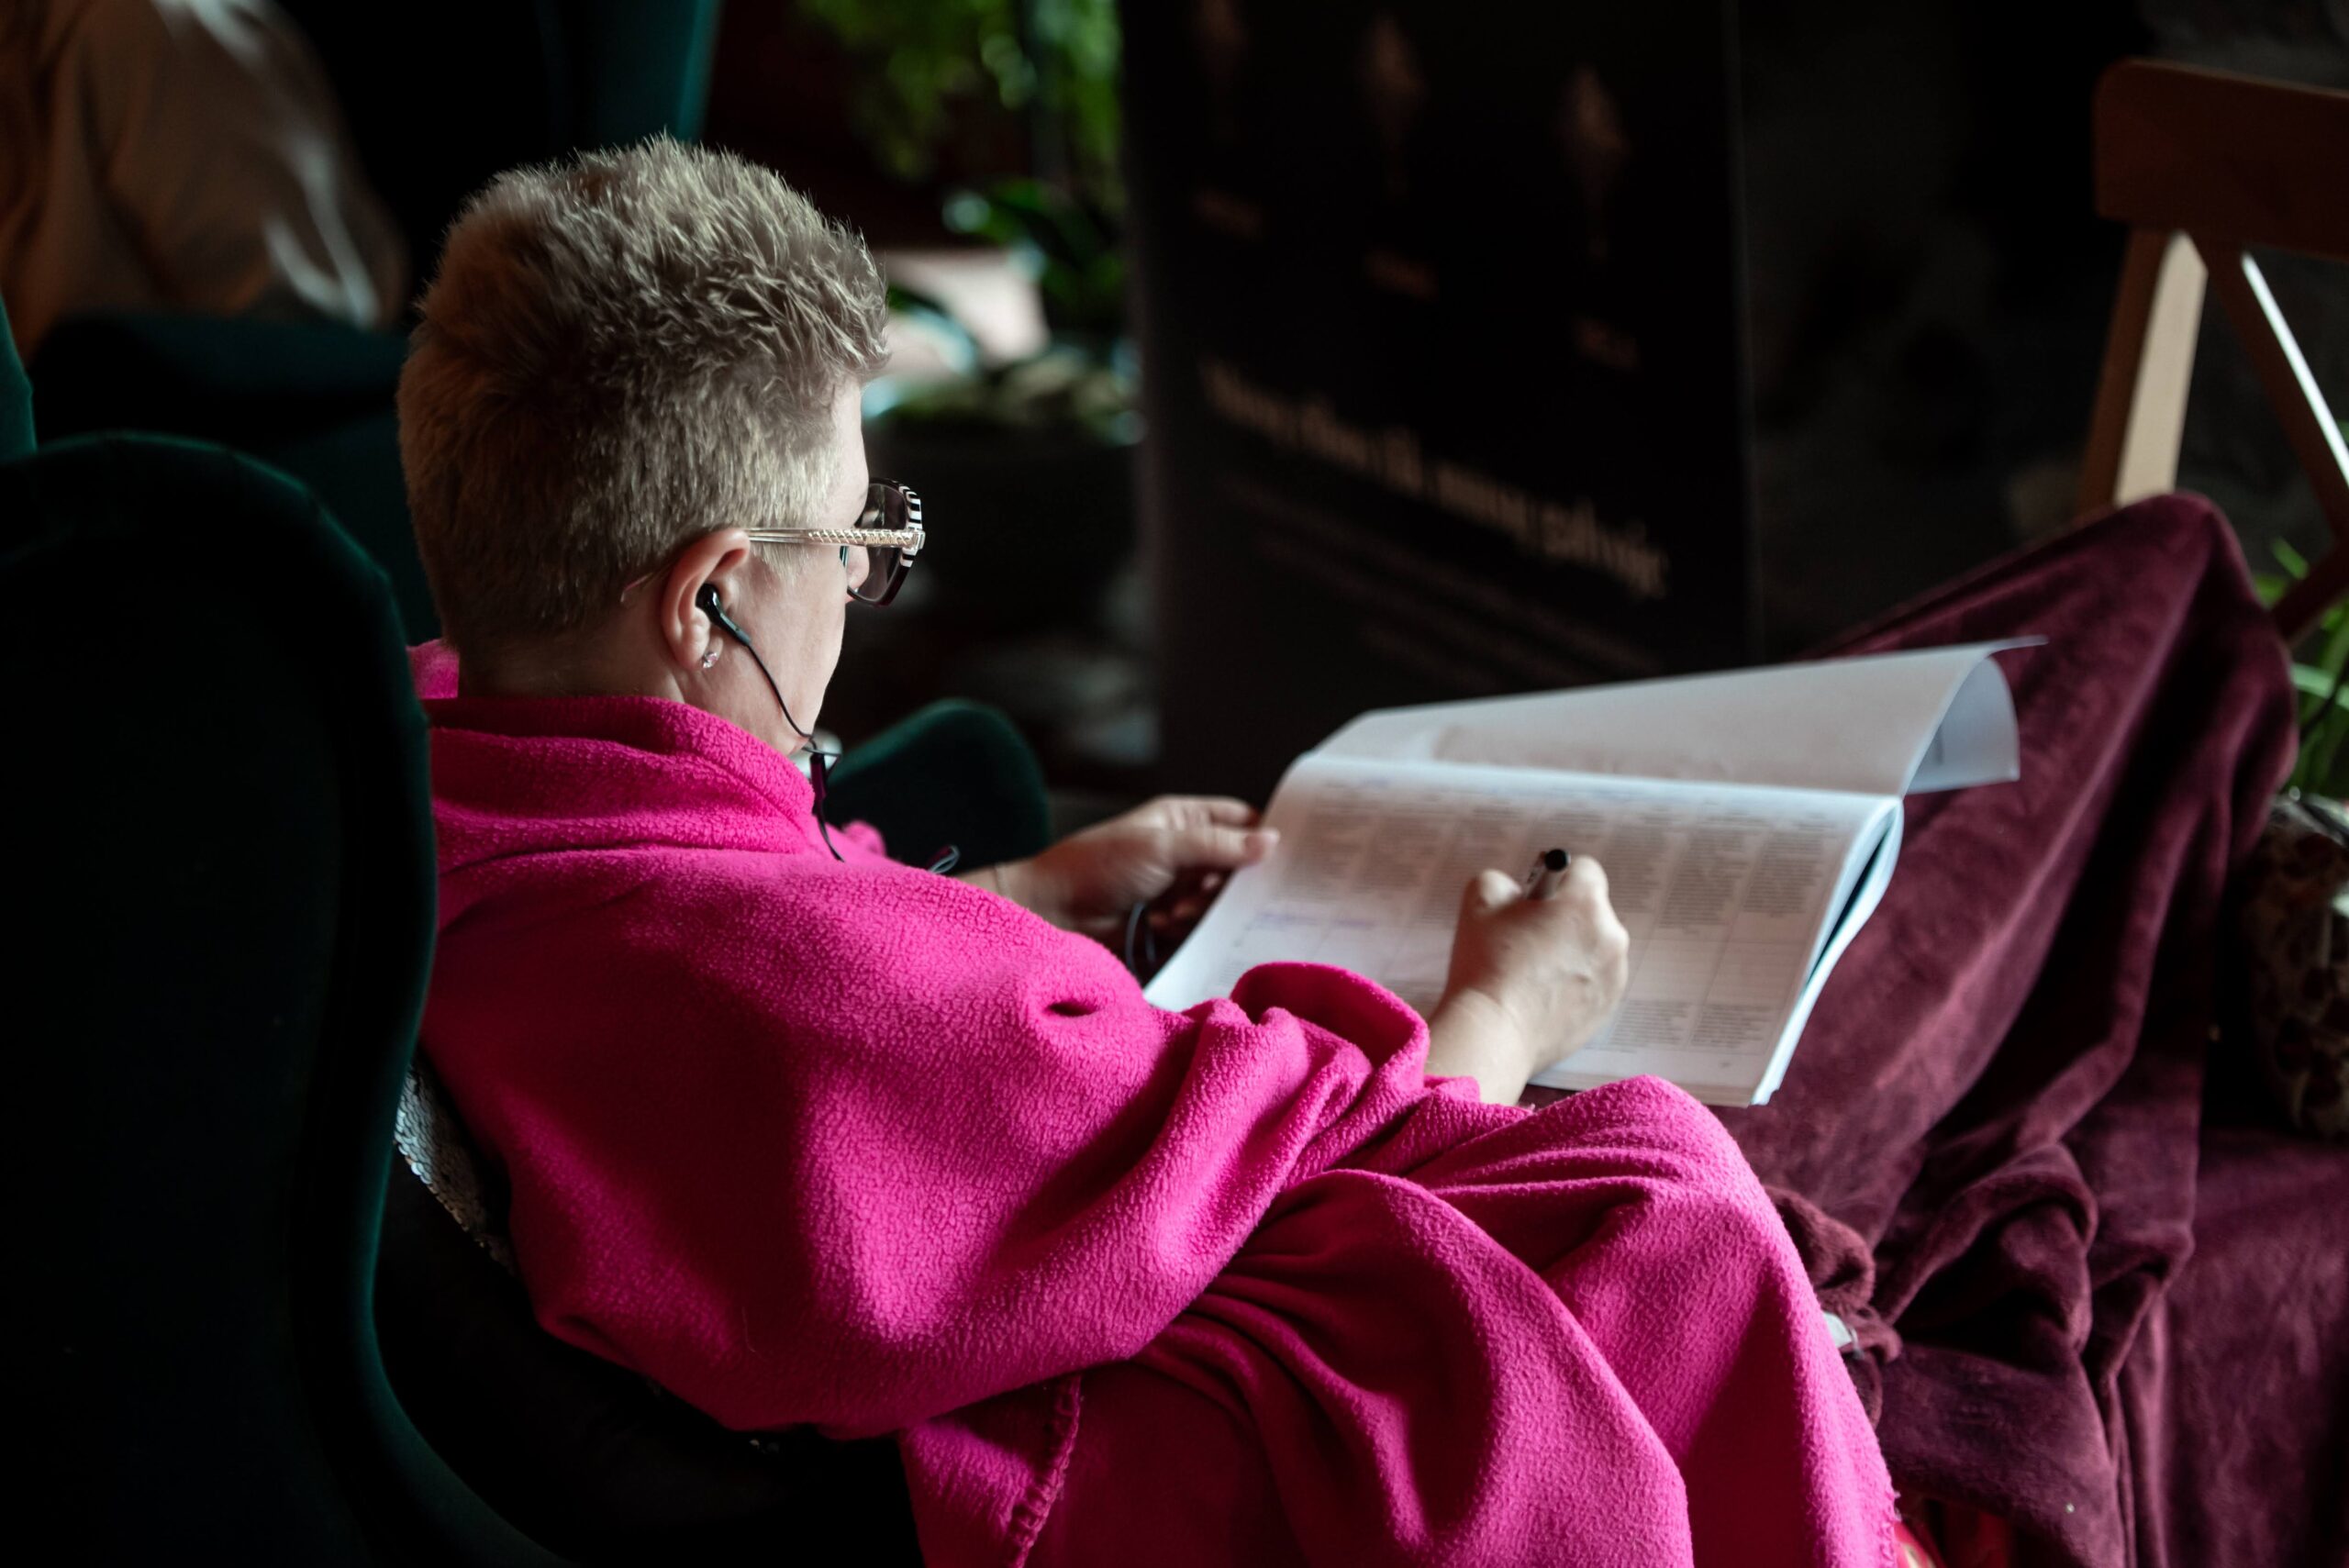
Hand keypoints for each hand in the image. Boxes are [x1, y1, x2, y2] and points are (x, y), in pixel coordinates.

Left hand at [977, 797, 1278, 946]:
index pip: (1239, 820)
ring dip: (1201, 909)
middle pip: (1236, 866)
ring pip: (1219, 901)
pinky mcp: (1169, 923)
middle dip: (1230, 883)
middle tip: (1215, 893)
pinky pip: (1201, 927)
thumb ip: (1218, 846)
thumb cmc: (1097, 866)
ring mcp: (1177, 889)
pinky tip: (1161, 927)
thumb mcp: (1162, 847)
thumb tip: (1272, 841)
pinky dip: (1188, 929)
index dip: (1265, 833)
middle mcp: (1185, 852)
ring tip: (1170, 912)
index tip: (1291, 853)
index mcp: (1183, 819)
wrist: (1052, 914)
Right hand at [1424, 859, 1629, 1103]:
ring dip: (1573, 951)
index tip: (1536, 899)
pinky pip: (1596, 981)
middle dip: (1565, 918)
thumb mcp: (1479, 899)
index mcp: (1585, 903)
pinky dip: (1576, 983)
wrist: (1495, 1032)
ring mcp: (1615, 975)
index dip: (1556, 878)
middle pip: (1591, 911)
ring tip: (1534, 973)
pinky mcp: (1609, 1008)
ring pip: (1595, 948)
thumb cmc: (1487, 963)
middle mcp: (1611, 936)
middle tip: (1527, 939)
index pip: (1584, 869)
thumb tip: (1517, 893)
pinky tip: (1543, 996)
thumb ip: (1502, 880)